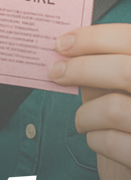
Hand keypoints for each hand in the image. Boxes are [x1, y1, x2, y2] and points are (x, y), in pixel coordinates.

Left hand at [49, 23, 130, 179]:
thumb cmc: (125, 117)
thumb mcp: (117, 86)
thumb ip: (100, 66)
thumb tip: (66, 46)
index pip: (129, 39)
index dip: (94, 38)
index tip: (63, 43)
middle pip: (123, 71)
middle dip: (82, 69)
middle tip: (56, 72)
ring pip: (113, 109)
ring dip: (85, 114)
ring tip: (82, 120)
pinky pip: (111, 142)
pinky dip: (94, 139)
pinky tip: (97, 139)